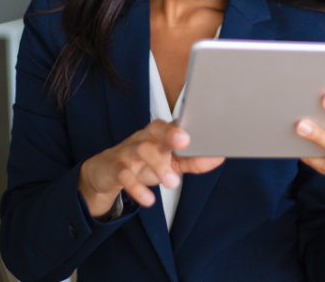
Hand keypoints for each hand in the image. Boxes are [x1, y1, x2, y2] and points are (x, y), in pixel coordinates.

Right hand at [78, 119, 223, 217]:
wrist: (106, 172)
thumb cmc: (143, 163)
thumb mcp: (169, 162)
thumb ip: (192, 160)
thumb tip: (218, 157)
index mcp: (159, 133)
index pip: (173, 124)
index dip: (185, 126)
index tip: (201, 130)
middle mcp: (143, 138)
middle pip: (156, 128)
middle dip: (170, 133)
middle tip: (185, 142)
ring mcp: (128, 151)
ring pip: (141, 150)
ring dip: (157, 165)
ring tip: (173, 183)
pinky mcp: (115, 169)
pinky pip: (124, 175)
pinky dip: (136, 188)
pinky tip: (149, 200)